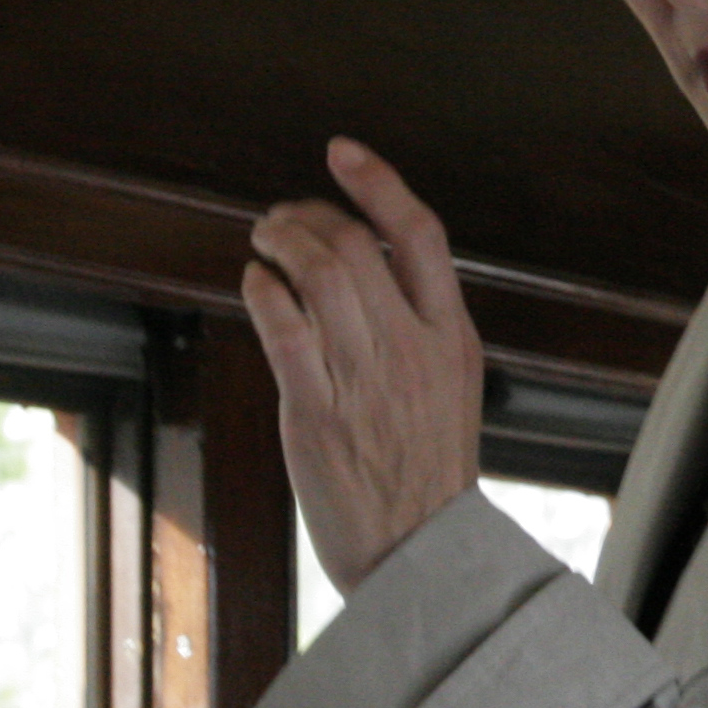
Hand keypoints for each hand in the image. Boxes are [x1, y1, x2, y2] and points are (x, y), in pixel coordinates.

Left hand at [242, 138, 485, 594]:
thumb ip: (419, 331)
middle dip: (307, 218)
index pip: (422, 235)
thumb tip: (365, 268)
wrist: (420, 554)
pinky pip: (281, 325)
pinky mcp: (317, 409)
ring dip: (279, 242)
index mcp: (452, 339)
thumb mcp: (451, 390)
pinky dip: (261, 290)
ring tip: (264, 240)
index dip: (379, 184)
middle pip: (356, 245)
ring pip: (317, 274)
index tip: (343, 153)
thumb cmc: (427, 475)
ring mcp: (365, 378)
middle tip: (280, 218)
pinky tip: (255, 284)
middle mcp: (412, 350)